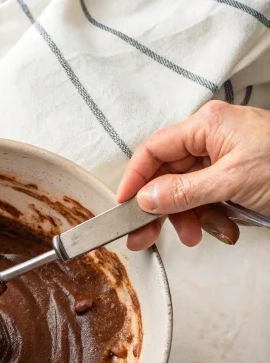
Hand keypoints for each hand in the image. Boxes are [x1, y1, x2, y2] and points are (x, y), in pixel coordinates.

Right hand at [117, 101, 269, 249]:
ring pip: (187, 192)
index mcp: (208, 125)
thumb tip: (146, 198)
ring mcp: (225, 158)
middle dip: (162, 209)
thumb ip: (184, 192)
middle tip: (146, 237)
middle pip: (167, 176)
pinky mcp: (236, 177)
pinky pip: (208, 200)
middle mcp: (213, 138)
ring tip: (202, 236)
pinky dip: (211, 219)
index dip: (135, 179)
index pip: (154, 150)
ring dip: (191, 218)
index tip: (124, 207)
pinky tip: (224, 230)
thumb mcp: (233, 182)